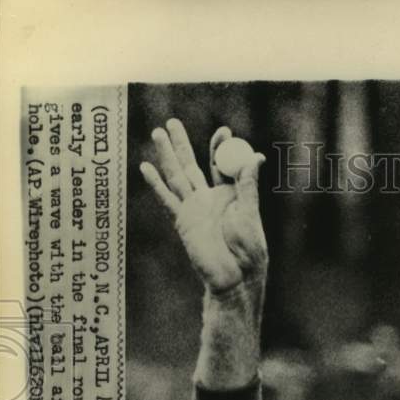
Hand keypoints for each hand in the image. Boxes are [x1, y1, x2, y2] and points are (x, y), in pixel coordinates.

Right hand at [140, 119, 267, 292]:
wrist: (234, 277)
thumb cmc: (249, 249)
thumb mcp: (250, 214)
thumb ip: (248, 186)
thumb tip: (255, 157)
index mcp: (230, 194)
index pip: (220, 164)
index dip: (219, 146)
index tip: (223, 130)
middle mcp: (209, 198)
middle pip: (192, 164)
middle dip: (181, 143)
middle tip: (172, 121)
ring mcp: (194, 208)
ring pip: (177, 176)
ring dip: (166, 155)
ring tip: (157, 132)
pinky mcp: (182, 221)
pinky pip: (167, 199)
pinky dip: (156, 184)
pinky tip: (145, 167)